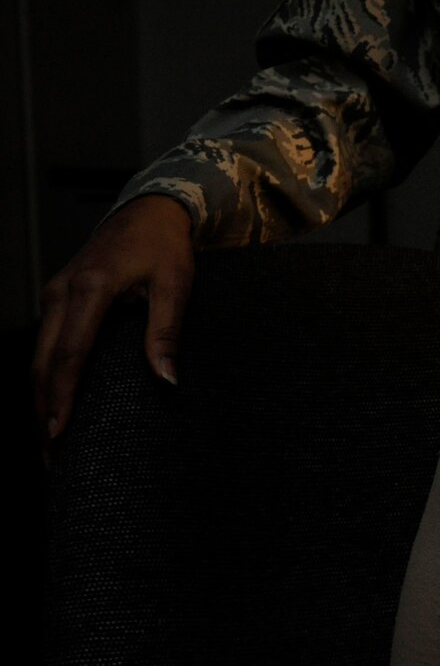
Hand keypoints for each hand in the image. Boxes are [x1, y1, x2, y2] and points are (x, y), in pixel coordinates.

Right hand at [33, 195, 194, 438]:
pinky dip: (46, 377)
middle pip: (43, 362)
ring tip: (48, 440)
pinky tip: (52, 403)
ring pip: (37, 356)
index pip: (69, 353)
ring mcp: (54, 296)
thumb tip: (166, 380)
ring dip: (40, 398)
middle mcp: (62, 293)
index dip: (62, 396)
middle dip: (43, 410)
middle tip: (50, 454)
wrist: (149, 211)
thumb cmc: (165, 246)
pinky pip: (44, 345)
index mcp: (90, 289)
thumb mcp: (176, 285)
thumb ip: (166, 332)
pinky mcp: (57, 299)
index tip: (58, 432)